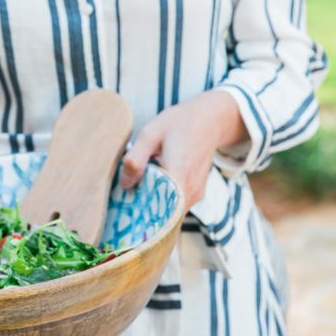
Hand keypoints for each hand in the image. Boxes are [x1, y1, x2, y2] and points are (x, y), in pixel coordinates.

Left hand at [120, 91, 247, 209]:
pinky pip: (178, 206)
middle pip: (163, 214)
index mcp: (178, 175)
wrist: (210, 120)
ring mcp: (196, 194)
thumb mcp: (150, 134)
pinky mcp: (197, 193)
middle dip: (144, 211)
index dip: (139, 213)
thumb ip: (135, 159)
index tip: (125, 211)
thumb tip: (124, 184)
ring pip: (171, 212)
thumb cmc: (178, 124)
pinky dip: (165, 202)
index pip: (157, 209)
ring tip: (138, 193)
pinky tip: (153, 188)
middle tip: (127, 202)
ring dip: (154, 206)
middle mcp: (190, 190)